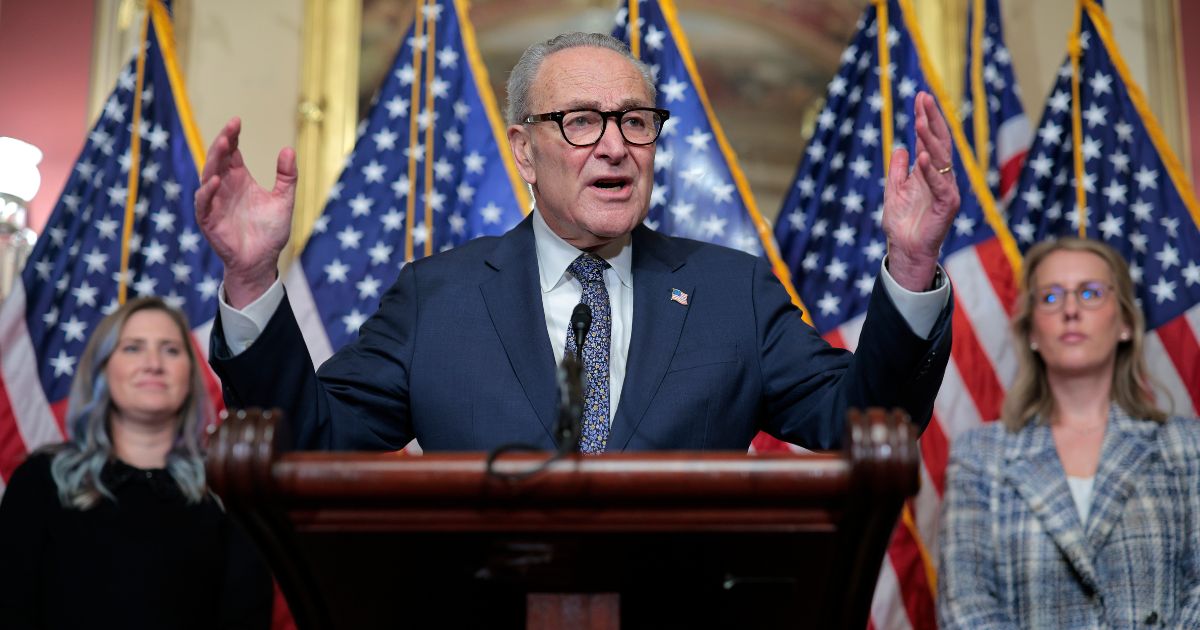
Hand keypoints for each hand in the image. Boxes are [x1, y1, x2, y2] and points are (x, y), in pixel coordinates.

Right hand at [195, 117, 297, 308]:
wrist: (262, 261)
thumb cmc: (270, 232)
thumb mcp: (284, 200)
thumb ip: (287, 176)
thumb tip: (288, 149)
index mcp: (239, 179)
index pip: (233, 152)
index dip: (233, 136)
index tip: (237, 121)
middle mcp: (224, 188)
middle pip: (218, 159)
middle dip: (223, 143)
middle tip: (231, 129)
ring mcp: (215, 203)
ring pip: (208, 176)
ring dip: (214, 161)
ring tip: (224, 145)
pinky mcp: (209, 220)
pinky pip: (204, 204)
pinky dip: (207, 192)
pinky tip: (215, 181)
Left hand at [882, 91, 959, 291]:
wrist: (906, 250)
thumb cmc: (902, 223)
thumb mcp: (893, 190)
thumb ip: (897, 170)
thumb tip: (900, 148)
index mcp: (929, 172)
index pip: (928, 139)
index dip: (925, 118)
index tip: (920, 97)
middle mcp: (941, 177)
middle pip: (939, 142)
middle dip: (931, 119)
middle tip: (924, 97)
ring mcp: (946, 189)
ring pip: (940, 159)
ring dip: (929, 139)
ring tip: (919, 120)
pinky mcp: (947, 205)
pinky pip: (940, 185)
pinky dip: (930, 171)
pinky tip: (921, 156)